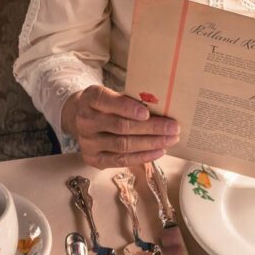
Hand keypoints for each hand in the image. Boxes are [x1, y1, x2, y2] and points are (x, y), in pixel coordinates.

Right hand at [61, 86, 179, 169]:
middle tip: (173, 128)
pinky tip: (158, 151)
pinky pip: (121, 160)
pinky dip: (142, 156)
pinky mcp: (93, 159)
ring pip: (123, 145)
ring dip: (150, 144)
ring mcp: (88, 142)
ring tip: (170, 140)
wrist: (81, 117)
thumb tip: (162, 108)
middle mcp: (85, 120)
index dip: (128, 108)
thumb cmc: (107, 104)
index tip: (147, 113)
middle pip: (121, 126)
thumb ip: (131, 100)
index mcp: (90, 98)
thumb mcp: (114, 94)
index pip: (108, 102)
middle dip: (151, 128)